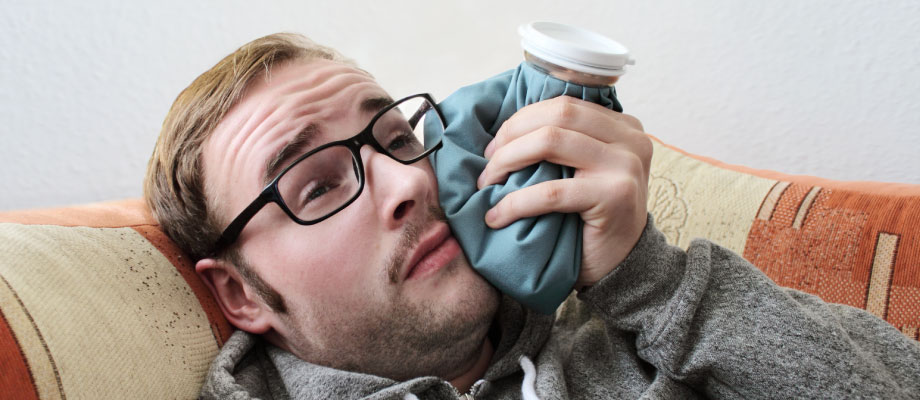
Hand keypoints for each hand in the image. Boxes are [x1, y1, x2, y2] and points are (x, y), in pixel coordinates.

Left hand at [476, 96, 650, 287]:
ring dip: (507, 161)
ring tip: (487, 184)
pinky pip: (551, 191)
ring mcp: (625, 166)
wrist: (622, 267)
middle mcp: (631, 140)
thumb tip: (505, 128)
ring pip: (550, 142)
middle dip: (512, 135)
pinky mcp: (614, 196)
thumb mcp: (585, 171)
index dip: (521, 120)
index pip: (564, 106)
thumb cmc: (592, 219)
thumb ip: (565, 144)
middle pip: (557, 116)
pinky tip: (497, 216)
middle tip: (487, 163)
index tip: (495, 146)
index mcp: (623, 127)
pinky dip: (515, 202)